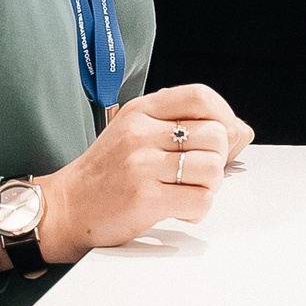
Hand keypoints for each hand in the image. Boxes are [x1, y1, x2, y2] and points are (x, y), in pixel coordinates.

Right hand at [30, 83, 253, 262]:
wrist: (63, 209)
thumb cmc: (104, 174)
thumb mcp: (139, 135)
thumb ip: (186, 126)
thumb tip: (242, 130)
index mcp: (141, 111)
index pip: (201, 96)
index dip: (224, 117)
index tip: (222, 137)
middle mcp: (141, 133)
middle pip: (216, 135)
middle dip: (217, 159)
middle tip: (195, 173)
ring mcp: (141, 164)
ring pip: (213, 168)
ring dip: (208, 187)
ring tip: (185, 191)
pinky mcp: (145, 198)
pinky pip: (201, 200)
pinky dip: (198, 209)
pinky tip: (178, 208)